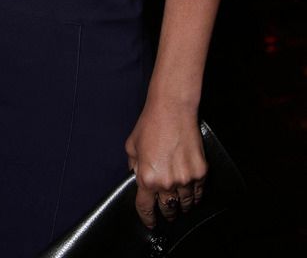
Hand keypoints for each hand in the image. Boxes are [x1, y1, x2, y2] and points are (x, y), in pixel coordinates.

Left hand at [125, 106, 206, 227]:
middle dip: (166, 213)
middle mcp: (167, 183)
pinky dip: (195, 195)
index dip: (147, 219)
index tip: (150, 223)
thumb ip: (133, 165)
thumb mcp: (132, 146)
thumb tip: (136, 176)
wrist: (172, 109)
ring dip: (181, 206)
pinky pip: (198, 192)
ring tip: (179, 205)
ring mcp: (185, 179)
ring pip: (185, 204)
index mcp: (147, 178)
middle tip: (166, 213)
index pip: (146, 208)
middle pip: (168, 210)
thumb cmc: (150, 124)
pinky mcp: (200, 172)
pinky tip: (191, 194)